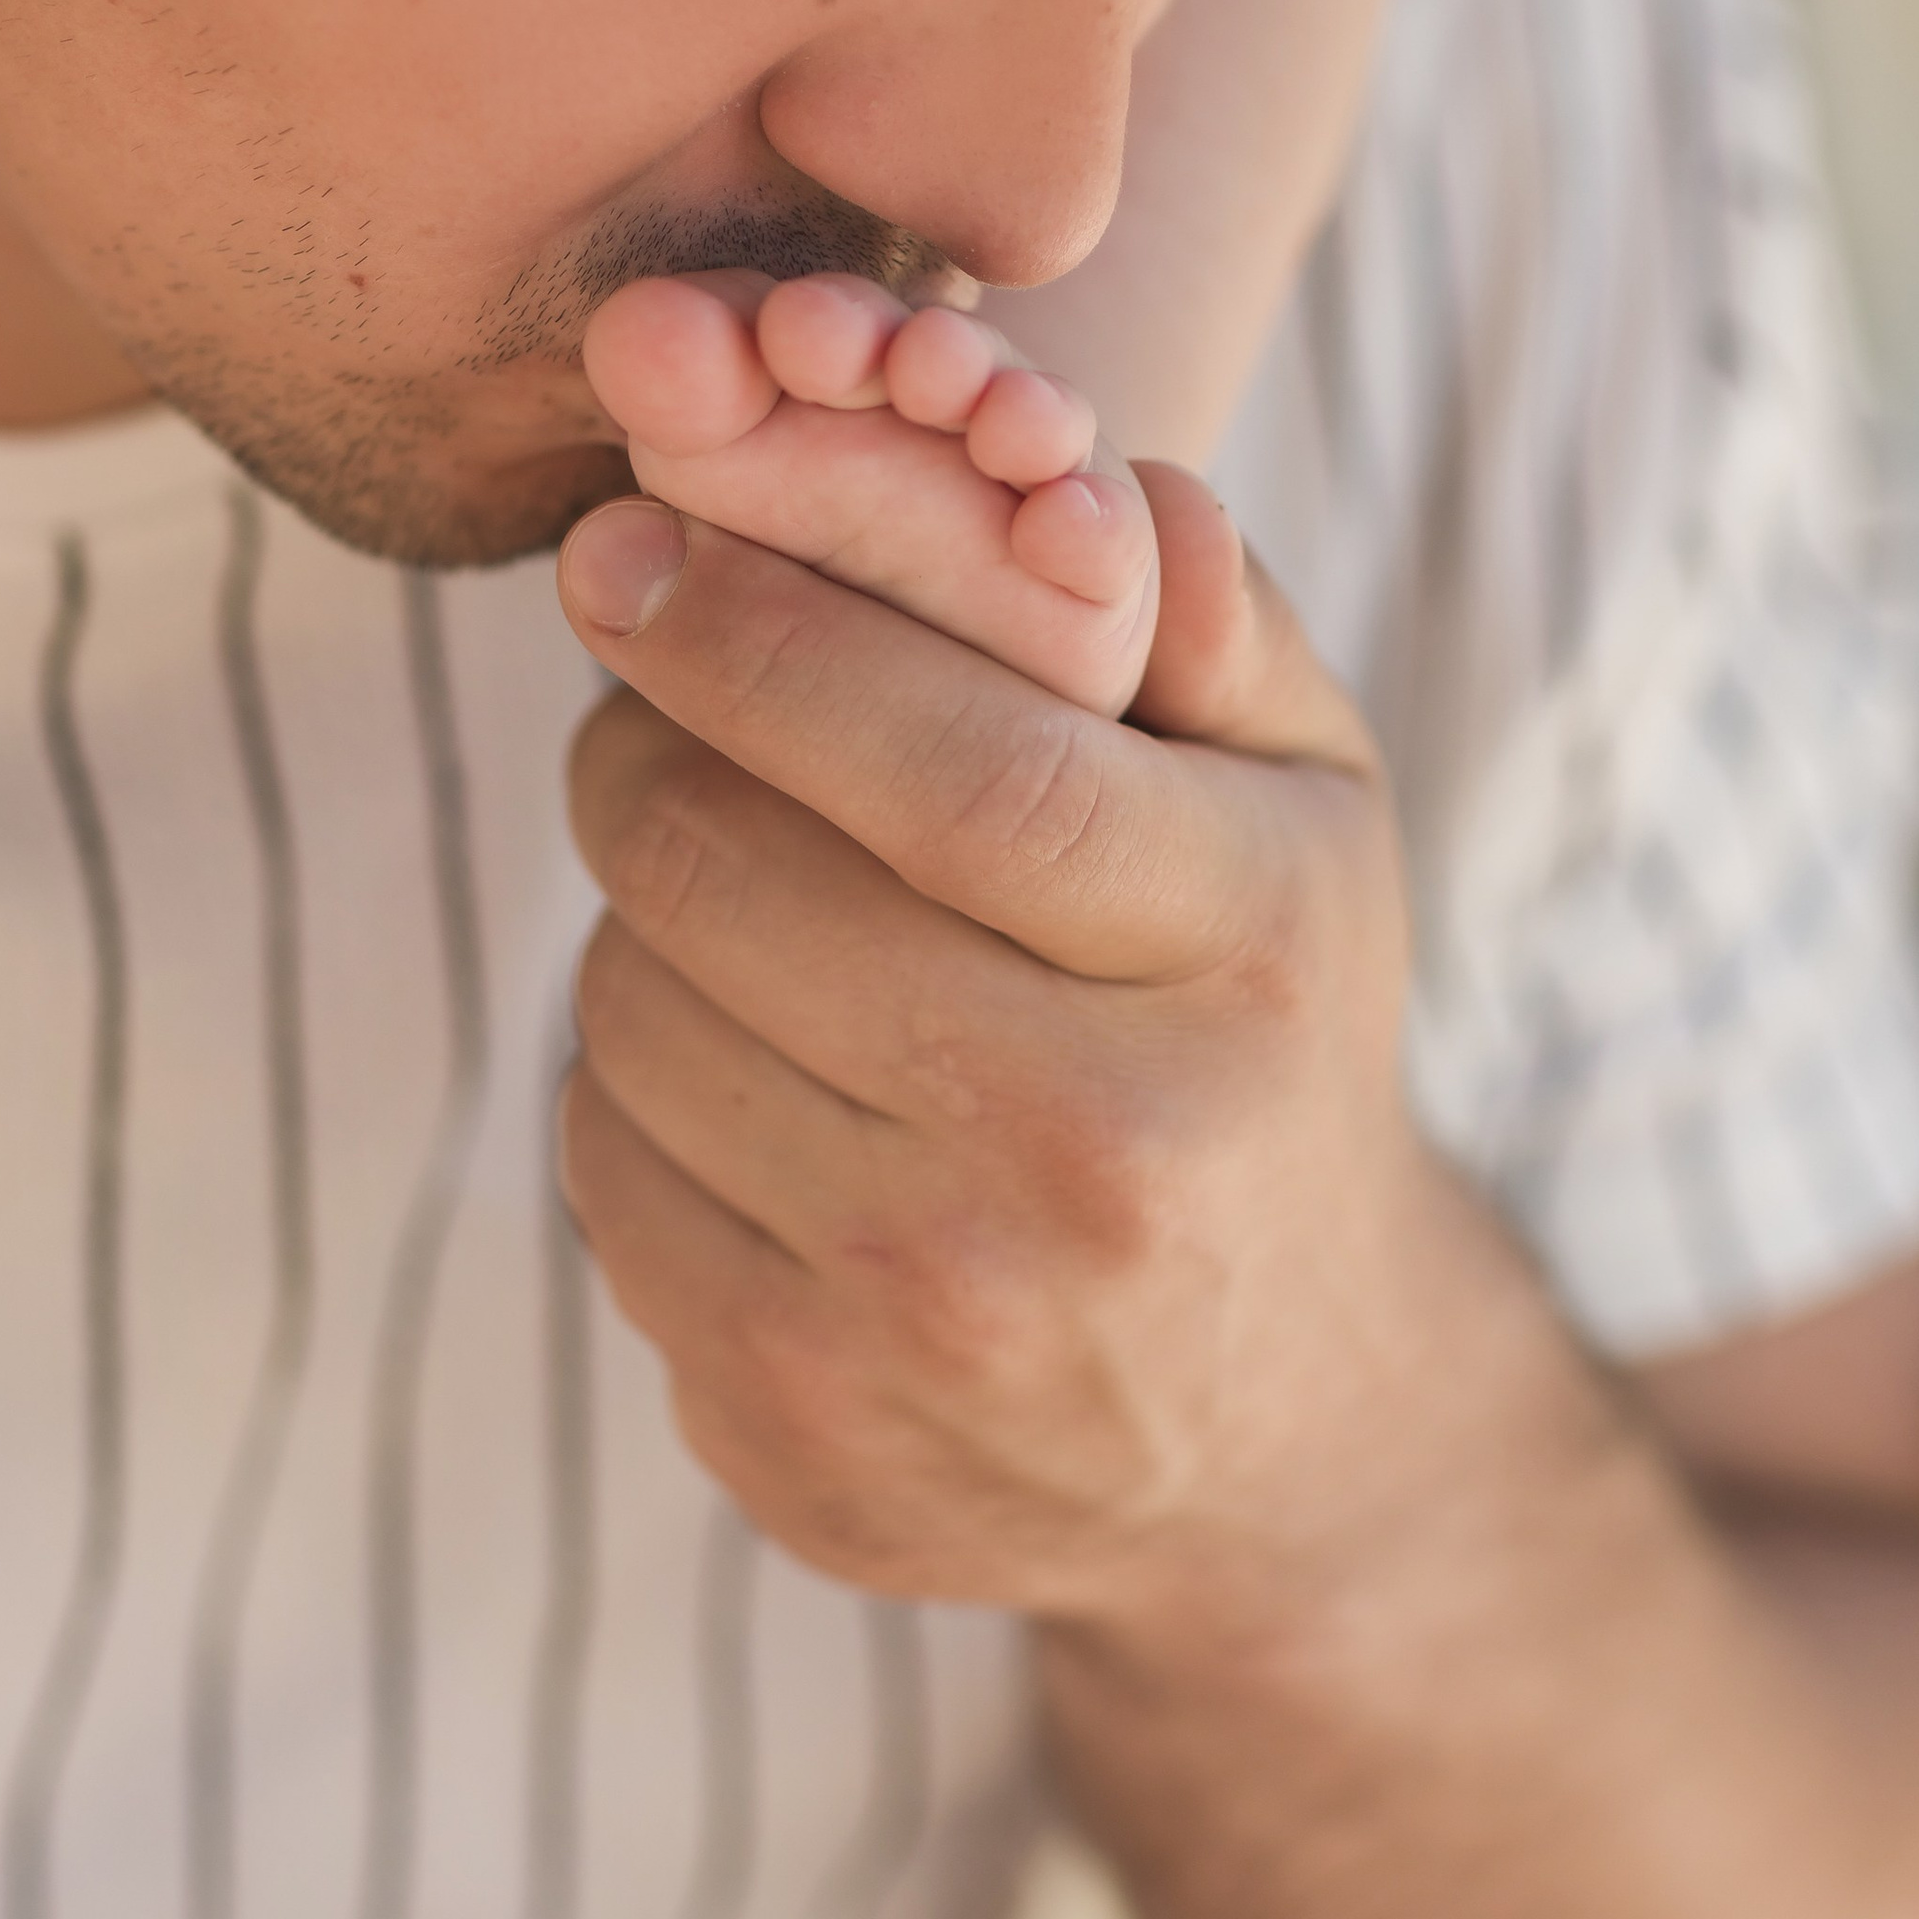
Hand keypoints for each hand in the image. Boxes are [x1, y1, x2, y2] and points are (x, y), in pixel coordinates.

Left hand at [553, 467, 1416, 1628]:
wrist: (1284, 1437)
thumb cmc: (1268, 1045)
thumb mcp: (1315, 817)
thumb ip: (1215, 623)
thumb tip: (1096, 480)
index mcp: (1235, 965)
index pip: (956, 769)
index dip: (754, 635)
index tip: (619, 546)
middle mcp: (1092, 1157)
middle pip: (734, 877)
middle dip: (643, 742)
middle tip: (644, 690)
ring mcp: (930, 1318)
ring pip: (632, 1013)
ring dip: (640, 913)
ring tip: (739, 895)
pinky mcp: (793, 1428)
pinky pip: (602, 1170)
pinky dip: (632, 1081)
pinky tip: (742, 1067)